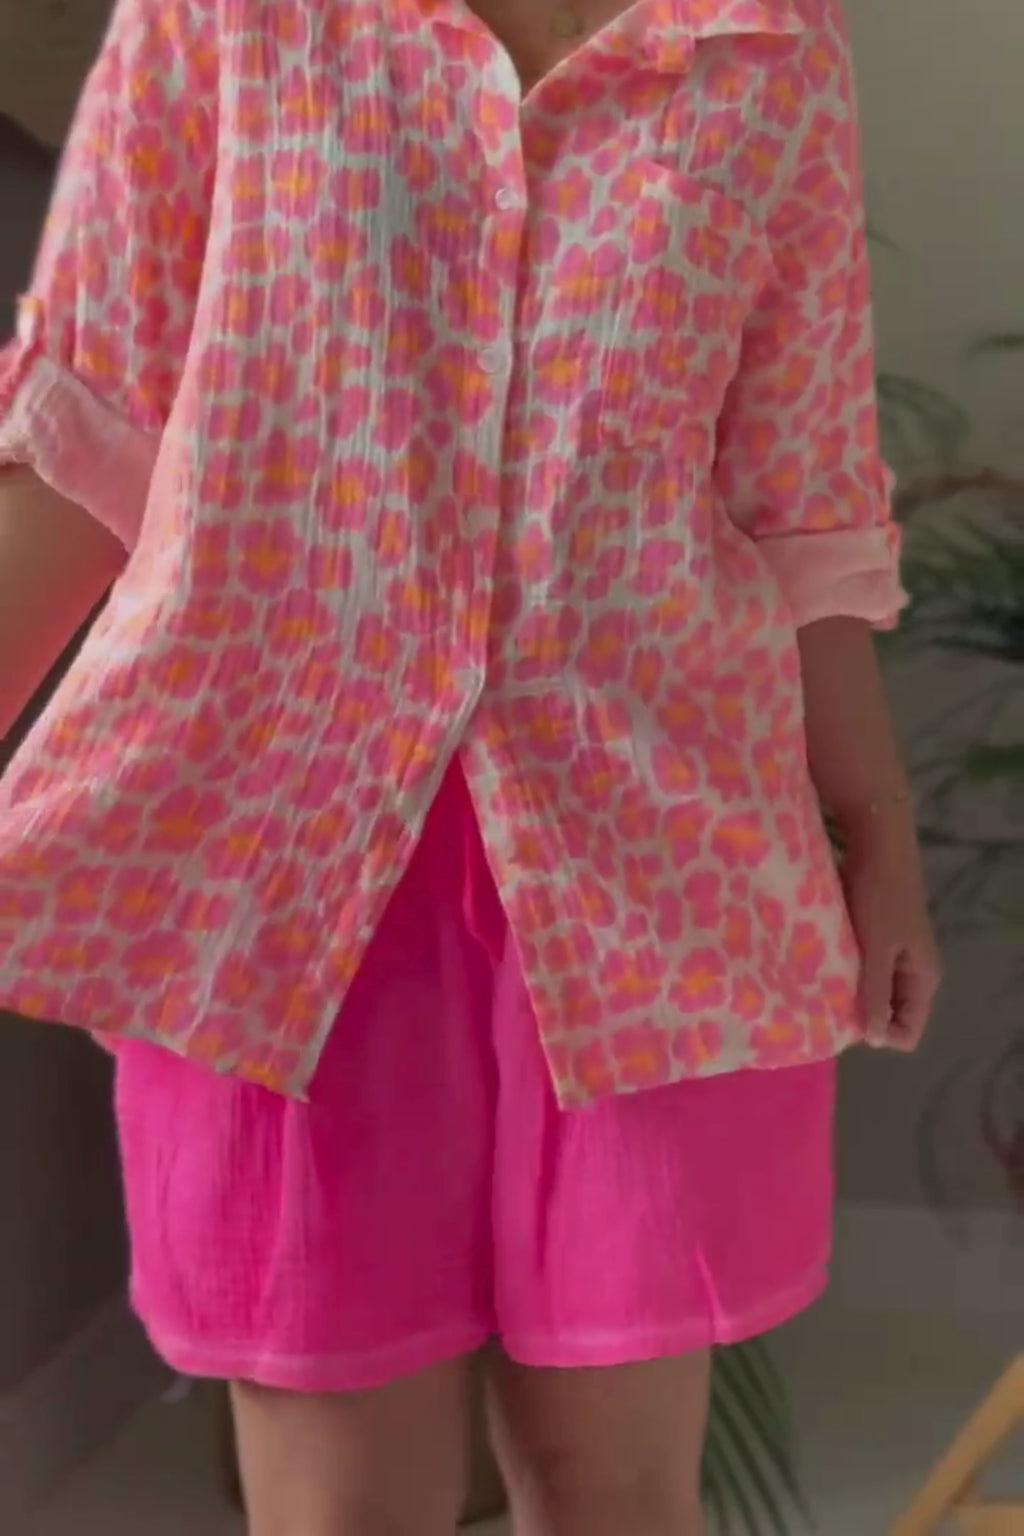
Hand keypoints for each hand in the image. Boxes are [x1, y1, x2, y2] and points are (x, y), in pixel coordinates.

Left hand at [839, 804, 941, 1051]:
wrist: (877, 844)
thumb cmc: (879, 897)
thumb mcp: (877, 949)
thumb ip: (876, 994)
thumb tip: (875, 1041)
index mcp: (922, 978)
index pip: (907, 1031)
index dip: (878, 1034)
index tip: (844, 1020)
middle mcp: (912, 971)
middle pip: (889, 1013)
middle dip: (860, 1015)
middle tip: (823, 1005)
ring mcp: (893, 953)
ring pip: (872, 990)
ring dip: (848, 991)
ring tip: (816, 987)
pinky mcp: (875, 936)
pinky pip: (861, 968)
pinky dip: (844, 970)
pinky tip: (818, 965)